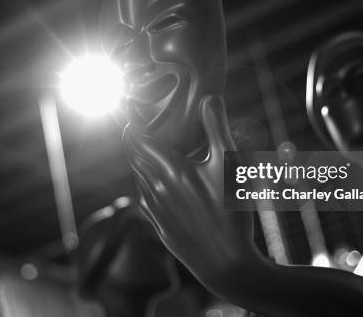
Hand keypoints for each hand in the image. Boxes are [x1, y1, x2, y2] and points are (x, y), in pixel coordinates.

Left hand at [123, 94, 257, 286]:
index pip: (135, 137)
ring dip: (143, 161)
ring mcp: (154, 210)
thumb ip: (218, 127)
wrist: (226, 265)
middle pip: (134, 156)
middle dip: (137, 139)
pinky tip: (165, 185)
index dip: (131, 121)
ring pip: (139, 177)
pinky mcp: (160, 227)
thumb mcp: (230, 165)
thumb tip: (209, 97)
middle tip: (146, 125)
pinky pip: (145, 198)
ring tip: (158, 151)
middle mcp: (154, 188)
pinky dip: (149, 184)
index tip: (134, 109)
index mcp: (168, 168)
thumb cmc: (231, 213)